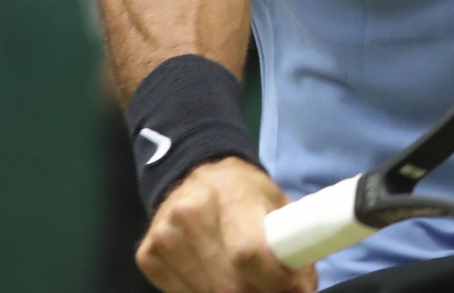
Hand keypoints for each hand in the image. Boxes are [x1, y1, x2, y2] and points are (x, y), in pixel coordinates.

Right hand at [138, 157, 316, 292]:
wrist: (195, 173)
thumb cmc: (244, 190)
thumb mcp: (274, 201)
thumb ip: (291, 240)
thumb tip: (305, 286)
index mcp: (229, 195)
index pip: (249, 253)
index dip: (275, 280)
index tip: (297, 289)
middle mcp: (190, 215)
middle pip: (228, 284)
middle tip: (276, 290)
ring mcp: (164, 237)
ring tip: (254, 285)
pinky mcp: (148, 256)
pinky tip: (221, 279)